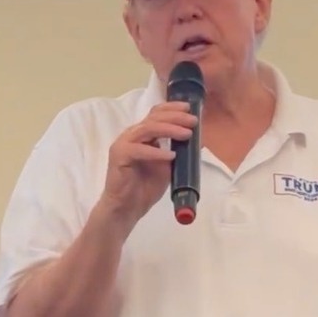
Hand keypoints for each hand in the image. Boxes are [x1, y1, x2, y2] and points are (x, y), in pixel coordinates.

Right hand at [99, 101, 196, 233]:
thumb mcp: (168, 167)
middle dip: (175, 117)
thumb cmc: (145, 187)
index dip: (172, 108)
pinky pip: (139, 150)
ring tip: (186, 134)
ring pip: (147, 129)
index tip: (189, 108)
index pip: (156, 113)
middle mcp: (132, 135)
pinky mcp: (119, 156)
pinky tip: (171, 156)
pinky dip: (156, 152)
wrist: (127, 208)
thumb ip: (178, 152)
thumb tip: (198, 141)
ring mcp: (124, 144)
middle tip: (193, 121)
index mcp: (142, 134)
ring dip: (169, 129)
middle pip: (154, 117)